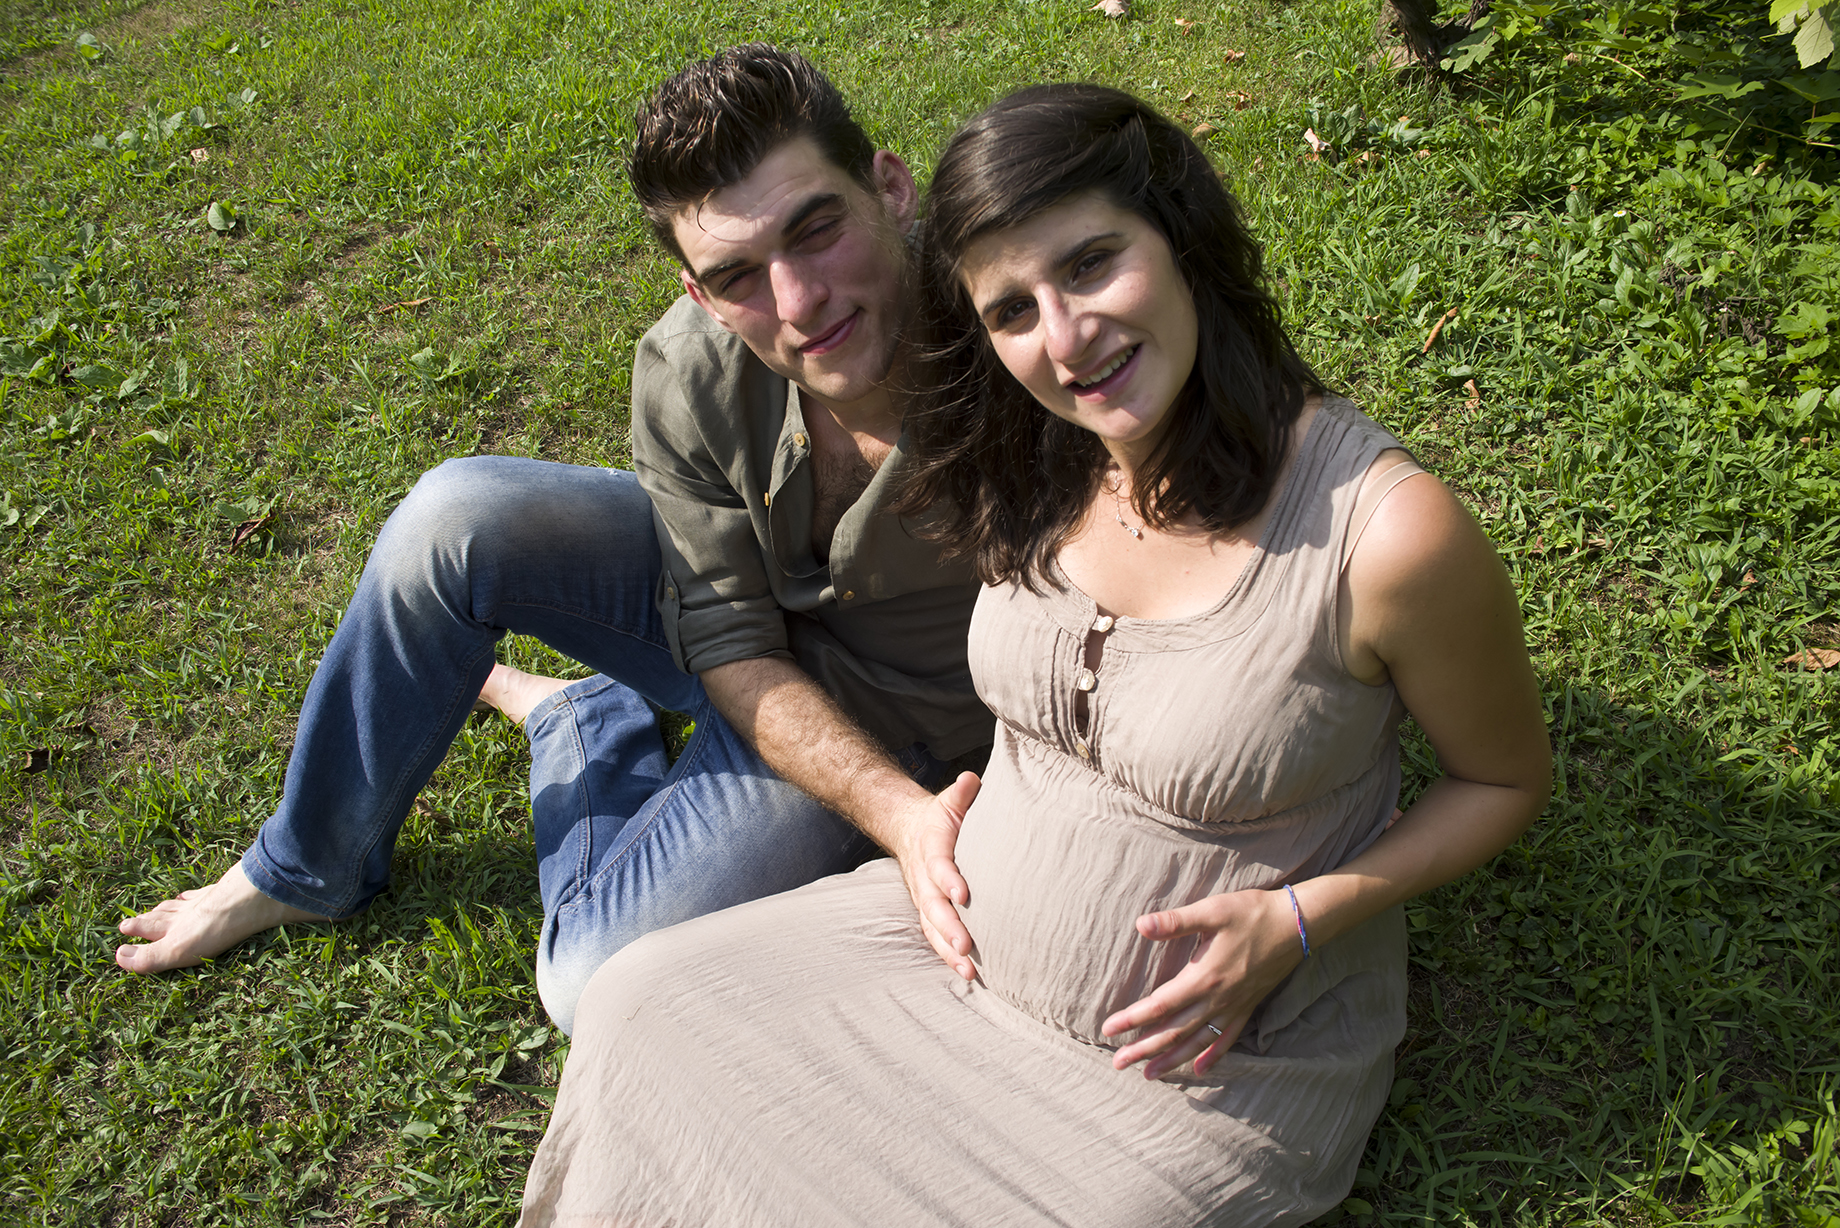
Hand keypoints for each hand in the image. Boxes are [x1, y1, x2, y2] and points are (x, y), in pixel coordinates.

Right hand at [895, 771, 980, 979]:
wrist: (911, 830)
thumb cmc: (940, 818)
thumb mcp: (949, 801)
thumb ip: (962, 793)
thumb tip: (972, 780)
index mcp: (931, 848)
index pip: (939, 865)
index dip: (949, 879)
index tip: (963, 894)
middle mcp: (924, 878)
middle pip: (934, 906)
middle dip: (949, 927)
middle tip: (966, 945)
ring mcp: (925, 898)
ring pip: (933, 928)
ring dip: (949, 950)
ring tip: (968, 970)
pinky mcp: (930, 913)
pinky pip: (936, 937)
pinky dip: (949, 956)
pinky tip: (968, 973)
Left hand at [1101, 887, 1304, 1079]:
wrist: (1297, 925)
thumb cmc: (1251, 913)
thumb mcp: (1212, 911)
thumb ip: (1176, 922)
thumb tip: (1141, 925)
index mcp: (1203, 977)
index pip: (1159, 1005)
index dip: (1132, 1019)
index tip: (1108, 1030)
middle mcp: (1217, 999)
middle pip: (1174, 1031)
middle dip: (1144, 1049)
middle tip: (1117, 1064)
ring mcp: (1234, 1007)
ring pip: (1197, 1042)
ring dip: (1171, 1060)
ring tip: (1148, 1075)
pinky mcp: (1248, 1008)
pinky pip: (1228, 1040)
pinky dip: (1212, 1057)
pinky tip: (1200, 1071)